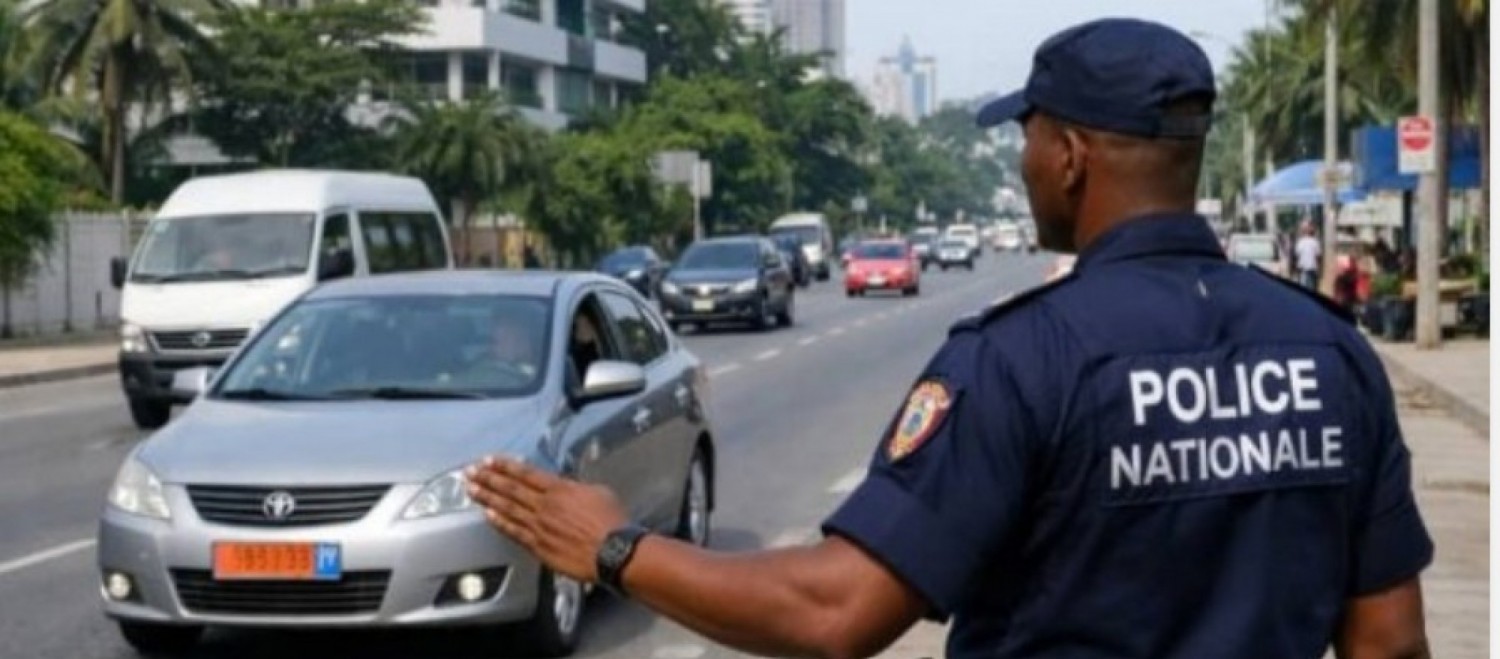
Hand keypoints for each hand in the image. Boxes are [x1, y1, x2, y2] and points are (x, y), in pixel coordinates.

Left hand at [466, 456, 627, 582]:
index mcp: (560, 489)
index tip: (489, 461)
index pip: (526, 474)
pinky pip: (514, 532)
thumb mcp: (599, 492)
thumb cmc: (612, 523)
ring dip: (487, 498)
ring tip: (472, 490)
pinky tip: (488, 516)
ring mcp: (539, 526)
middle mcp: (545, 505)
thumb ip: (577, 488)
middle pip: (510, 489)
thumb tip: (568, 487)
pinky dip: (499, 523)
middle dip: (488, 479)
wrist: (613, 552)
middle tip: (470, 472)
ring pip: (507, 509)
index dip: (505, 466)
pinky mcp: (539, 546)